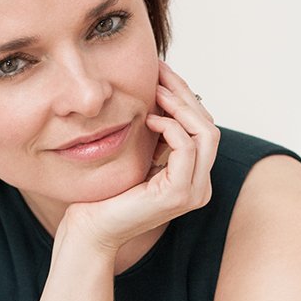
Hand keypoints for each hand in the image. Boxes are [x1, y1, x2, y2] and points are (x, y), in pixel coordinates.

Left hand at [58, 59, 220, 256]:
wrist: (91, 228)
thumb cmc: (107, 193)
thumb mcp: (139, 155)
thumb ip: (156, 134)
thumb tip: (161, 92)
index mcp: (193, 177)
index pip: (203, 128)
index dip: (185, 97)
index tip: (161, 74)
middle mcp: (200, 186)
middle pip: (209, 126)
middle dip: (185, 95)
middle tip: (160, 73)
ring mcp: (193, 192)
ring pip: (206, 134)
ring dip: (181, 106)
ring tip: (155, 92)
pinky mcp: (178, 194)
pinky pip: (187, 148)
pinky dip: (171, 127)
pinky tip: (150, 119)